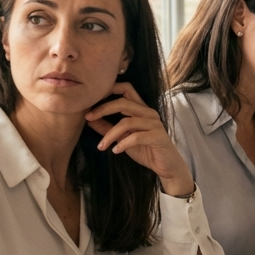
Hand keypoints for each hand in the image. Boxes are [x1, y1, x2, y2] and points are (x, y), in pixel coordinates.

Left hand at [86, 82, 195, 196]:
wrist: (167, 166)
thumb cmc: (145, 150)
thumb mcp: (122, 138)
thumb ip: (107, 128)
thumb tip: (89, 120)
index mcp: (141, 109)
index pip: (126, 89)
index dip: (110, 89)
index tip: (92, 100)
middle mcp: (149, 113)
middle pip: (123, 102)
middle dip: (103, 108)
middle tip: (88, 118)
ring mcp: (154, 124)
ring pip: (127, 122)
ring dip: (110, 134)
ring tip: (101, 146)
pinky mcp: (158, 136)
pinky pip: (136, 137)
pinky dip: (123, 144)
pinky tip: (116, 151)